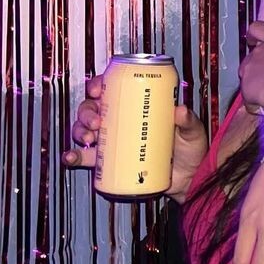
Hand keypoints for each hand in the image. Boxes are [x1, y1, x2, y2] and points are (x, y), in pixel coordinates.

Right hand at [63, 72, 209, 201]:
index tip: (96, 89)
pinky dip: (74, 156)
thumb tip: (180, 111)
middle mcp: (121, 121)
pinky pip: (86, 158)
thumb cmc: (190, 149)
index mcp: (137, 106)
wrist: (189, 179)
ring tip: (90, 139)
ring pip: (85, 130)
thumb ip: (188, 121)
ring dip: (80, 131)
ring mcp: (114, 141)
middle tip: (96, 122)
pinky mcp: (110, 162)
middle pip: (93, 108)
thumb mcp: (192, 131)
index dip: (98, 84)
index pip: (111, 88)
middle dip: (87, 112)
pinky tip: (70, 157)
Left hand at [239, 21, 263, 139]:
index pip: (258, 28)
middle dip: (258, 65)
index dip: (255, 34)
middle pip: (250, 55)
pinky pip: (248, 98)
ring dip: (255, 83)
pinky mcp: (247, 89)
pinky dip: (255, 103)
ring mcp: (251, 70)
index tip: (255, 38)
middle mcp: (261, 51)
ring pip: (246, 76)